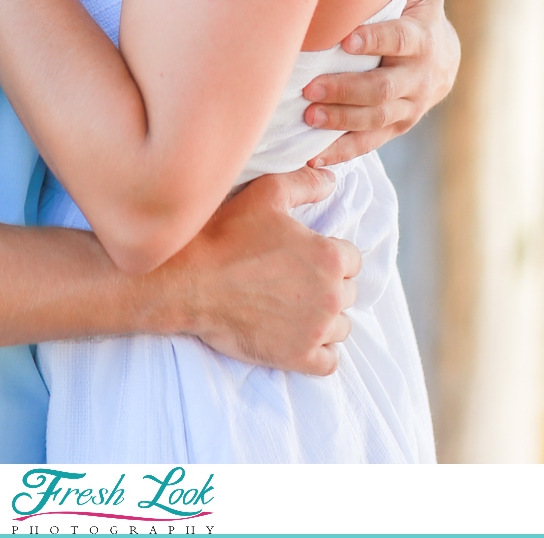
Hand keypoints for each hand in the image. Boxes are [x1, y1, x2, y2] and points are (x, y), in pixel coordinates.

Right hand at [173, 167, 359, 375]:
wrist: (191, 281)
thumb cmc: (228, 234)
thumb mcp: (267, 193)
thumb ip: (306, 184)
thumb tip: (332, 180)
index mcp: (329, 257)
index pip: (352, 259)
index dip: (331, 255)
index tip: (308, 256)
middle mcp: (330, 296)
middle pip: (347, 293)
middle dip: (328, 285)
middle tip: (296, 280)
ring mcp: (315, 330)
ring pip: (341, 327)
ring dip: (326, 318)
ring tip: (296, 307)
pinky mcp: (298, 358)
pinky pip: (330, 362)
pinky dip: (321, 351)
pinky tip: (301, 336)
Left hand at [302, 0, 459, 166]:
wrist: (442, 64)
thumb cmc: (420, 14)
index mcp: (422, 39)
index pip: (400, 40)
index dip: (376, 40)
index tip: (346, 39)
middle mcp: (417, 78)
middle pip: (382, 90)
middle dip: (346, 90)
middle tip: (309, 87)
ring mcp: (407, 108)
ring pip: (374, 121)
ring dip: (339, 121)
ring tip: (306, 116)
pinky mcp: (393, 129)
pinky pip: (368, 144)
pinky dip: (341, 151)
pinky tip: (313, 154)